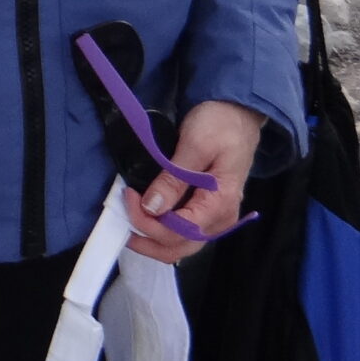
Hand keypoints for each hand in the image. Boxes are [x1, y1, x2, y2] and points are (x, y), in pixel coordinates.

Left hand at [123, 99, 262, 263]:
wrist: (237, 113)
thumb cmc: (219, 125)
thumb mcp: (195, 145)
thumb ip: (174, 179)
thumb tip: (151, 208)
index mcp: (220, 205)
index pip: (179, 232)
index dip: (149, 223)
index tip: (129, 197)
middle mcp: (220, 220)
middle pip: (179, 247)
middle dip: (147, 239)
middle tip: (122, 215)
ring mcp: (214, 218)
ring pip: (180, 244)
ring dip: (152, 237)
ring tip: (129, 217)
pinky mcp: (206, 211)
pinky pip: (182, 231)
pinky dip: (161, 229)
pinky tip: (144, 216)